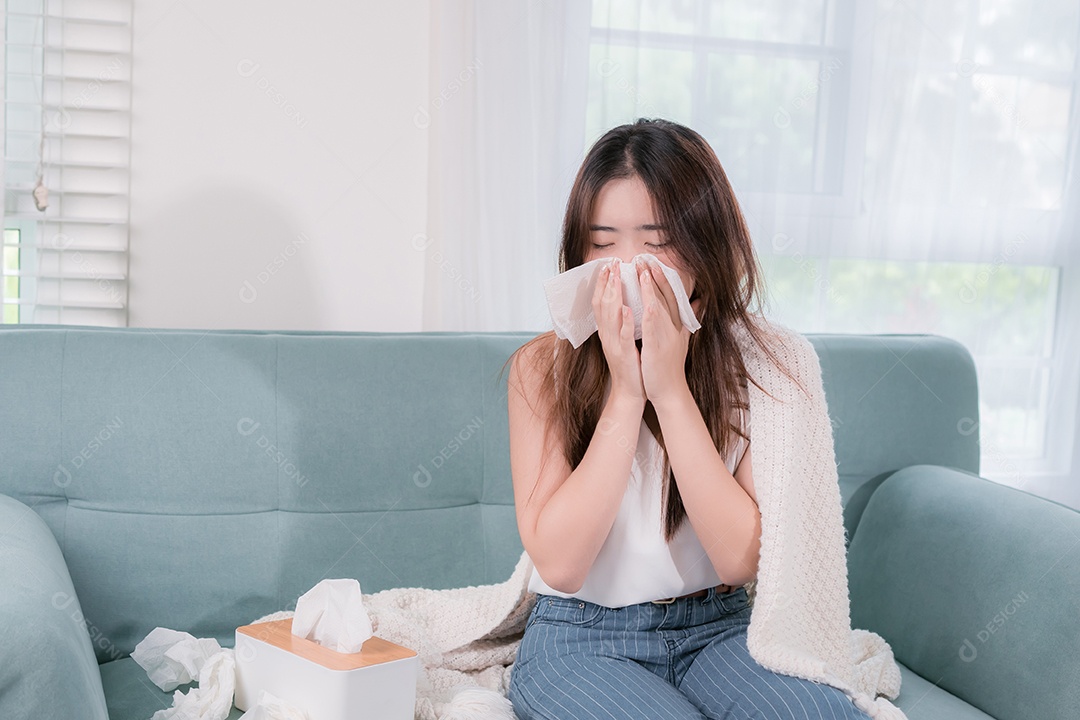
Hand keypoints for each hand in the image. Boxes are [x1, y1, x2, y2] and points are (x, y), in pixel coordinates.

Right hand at [591, 258, 644, 403]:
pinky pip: (622, 336)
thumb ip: (624, 323)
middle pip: (602, 304)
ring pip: (609, 316)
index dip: (603, 283)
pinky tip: (626, 308)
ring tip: (615, 277)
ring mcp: (614, 344)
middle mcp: (607, 335)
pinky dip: (623, 322)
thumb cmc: (631, 366)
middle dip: (606, 282)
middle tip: (610, 263)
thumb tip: (626, 305)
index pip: (602, 302)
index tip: (607, 265)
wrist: (630, 393)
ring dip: (612, 295)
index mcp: (608, 331)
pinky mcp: (624, 354)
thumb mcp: (625, 341)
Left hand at [637, 259, 700, 406]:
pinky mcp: (657, 347)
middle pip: (664, 297)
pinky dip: (649, 314)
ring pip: (658, 306)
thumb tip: (701, 301)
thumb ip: (690, 318)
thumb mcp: (682, 338)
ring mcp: (666, 336)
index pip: (670, 296)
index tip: (654, 262)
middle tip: (645, 258)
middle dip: (654, 277)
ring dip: (650, 288)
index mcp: (675, 325)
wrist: (669, 391)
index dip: (662, 278)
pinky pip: (653, 328)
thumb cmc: (670, 366)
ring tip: (642, 270)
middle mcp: (672, 327)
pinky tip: (645, 301)